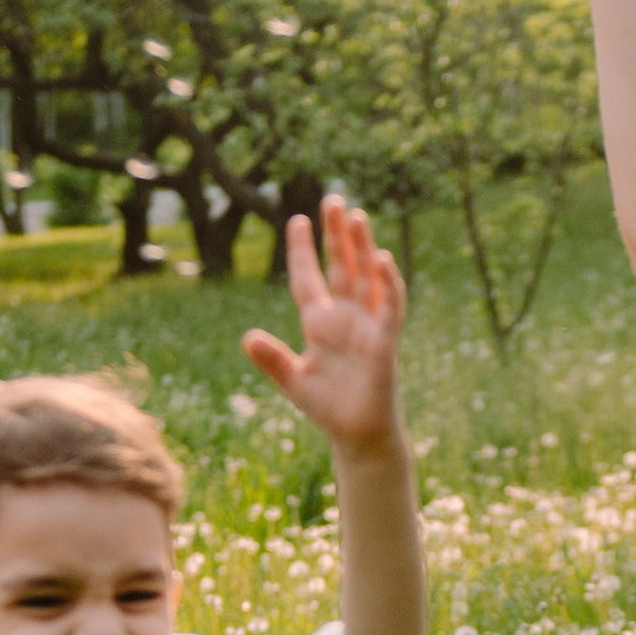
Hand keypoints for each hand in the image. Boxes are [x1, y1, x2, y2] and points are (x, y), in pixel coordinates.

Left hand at [243, 195, 406, 454]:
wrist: (357, 435)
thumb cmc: (326, 407)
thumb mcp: (292, 380)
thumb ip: (271, 359)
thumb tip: (247, 337)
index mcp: (319, 322)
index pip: (309, 277)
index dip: (302, 250)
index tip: (296, 220)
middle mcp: (345, 316)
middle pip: (340, 266)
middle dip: (337, 234)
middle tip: (333, 199)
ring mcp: (366, 325)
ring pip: (365, 278)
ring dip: (362, 247)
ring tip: (357, 216)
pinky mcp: (384, 341)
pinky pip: (388, 307)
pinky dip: (387, 284)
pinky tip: (380, 259)